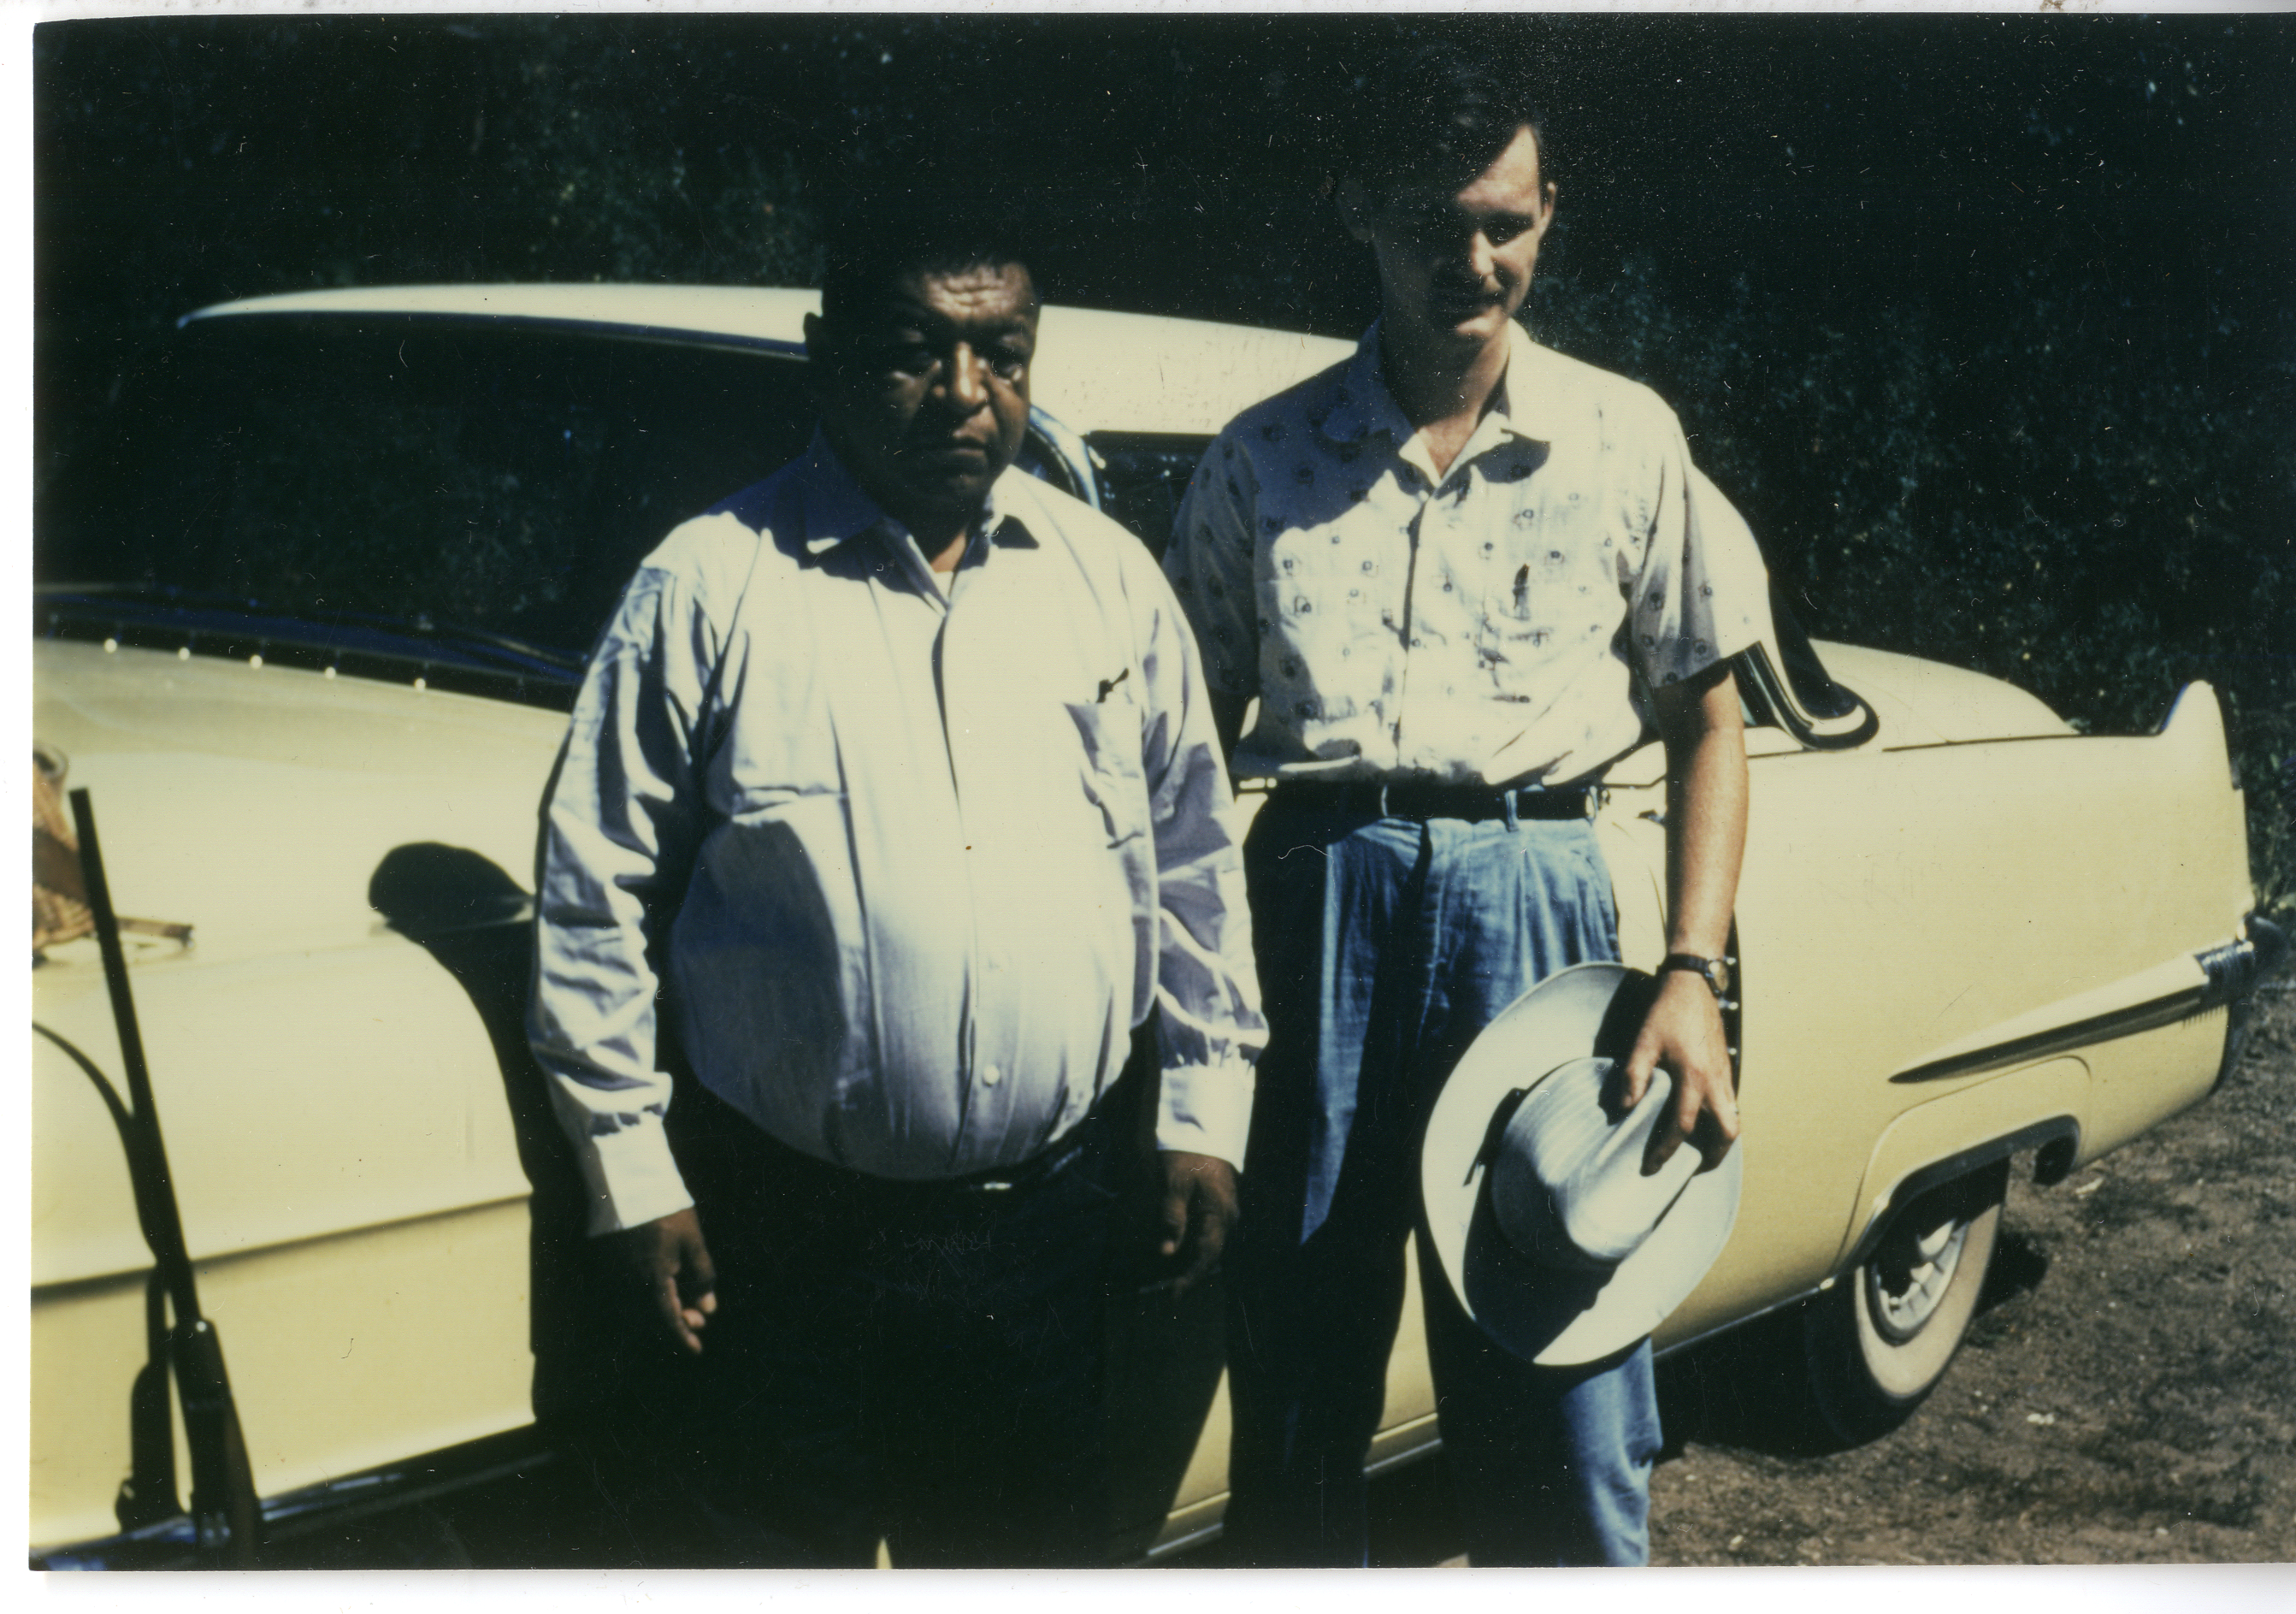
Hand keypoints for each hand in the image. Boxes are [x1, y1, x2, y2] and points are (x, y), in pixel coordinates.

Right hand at [605, 1206, 717, 1354]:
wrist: (626, 1182)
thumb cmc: (665, 1210)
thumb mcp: (693, 1241)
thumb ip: (702, 1277)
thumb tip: (708, 1308)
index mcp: (651, 1281)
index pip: (668, 1321)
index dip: (684, 1338)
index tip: (697, 1350)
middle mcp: (626, 1286)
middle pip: (651, 1319)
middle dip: (677, 1323)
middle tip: (699, 1317)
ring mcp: (611, 1276)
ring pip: (637, 1309)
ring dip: (661, 1312)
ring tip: (684, 1301)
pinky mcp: (603, 1266)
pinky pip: (625, 1294)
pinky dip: (645, 1299)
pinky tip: (662, 1288)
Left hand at [1155, 1150, 1238, 1296]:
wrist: (1201, 1132)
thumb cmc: (1187, 1157)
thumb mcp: (1175, 1185)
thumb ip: (1172, 1218)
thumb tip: (1167, 1252)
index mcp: (1219, 1215)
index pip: (1206, 1257)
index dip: (1190, 1280)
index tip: (1173, 1298)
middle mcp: (1226, 1219)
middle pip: (1208, 1256)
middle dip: (1187, 1275)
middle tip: (1165, 1292)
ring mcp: (1224, 1214)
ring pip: (1207, 1247)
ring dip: (1188, 1262)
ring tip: (1166, 1275)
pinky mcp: (1217, 1208)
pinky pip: (1206, 1235)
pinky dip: (1190, 1246)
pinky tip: (1173, 1250)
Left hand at [1620, 970, 1740, 1171]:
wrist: (1693, 985)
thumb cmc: (1666, 1012)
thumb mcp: (1643, 1043)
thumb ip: (1634, 1077)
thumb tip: (1624, 1109)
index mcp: (1693, 1077)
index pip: (1681, 1125)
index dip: (1665, 1149)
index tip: (1651, 1165)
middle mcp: (1715, 1080)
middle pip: (1727, 1131)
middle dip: (1714, 1155)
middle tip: (1694, 1166)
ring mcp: (1725, 1074)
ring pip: (1734, 1118)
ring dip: (1721, 1138)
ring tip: (1701, 1148)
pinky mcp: (1726, 1066)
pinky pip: (1731, 1102)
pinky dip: (1722, 1118)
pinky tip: (1704, 1119)